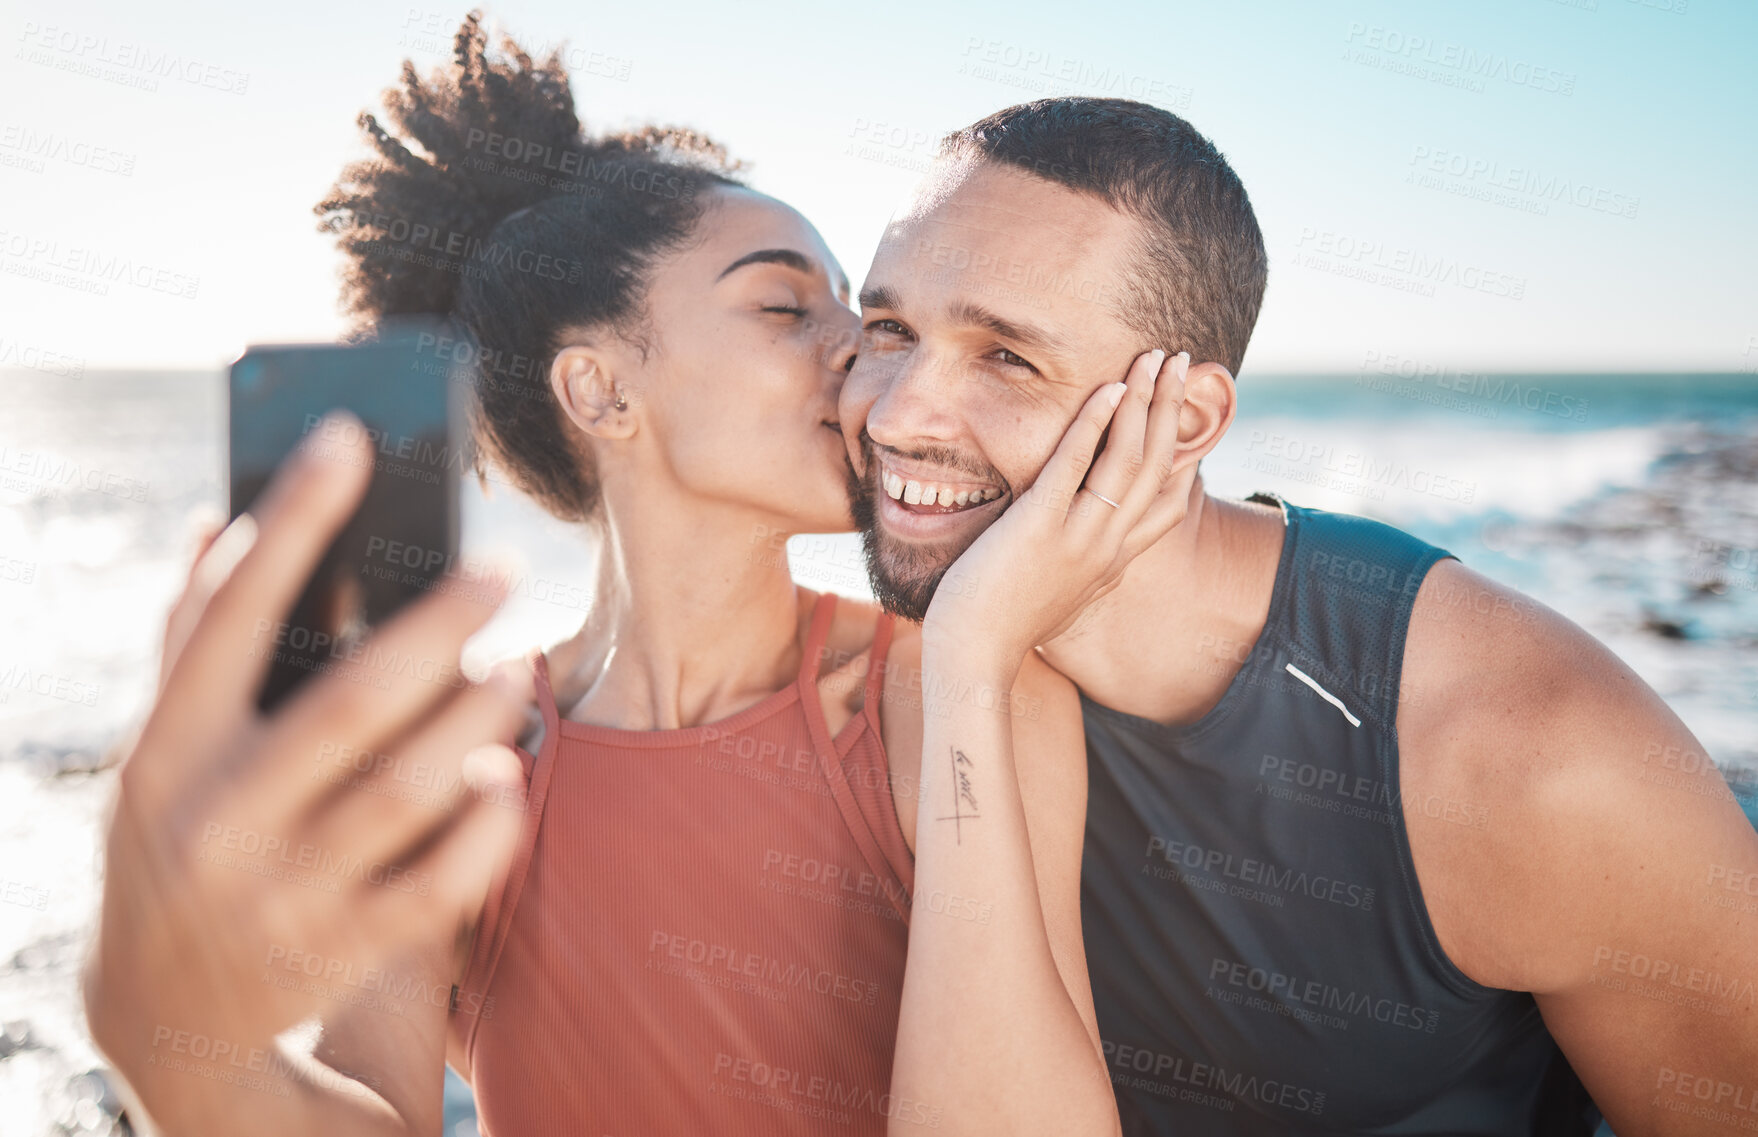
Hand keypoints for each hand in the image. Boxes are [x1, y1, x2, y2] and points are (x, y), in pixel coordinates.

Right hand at [84, 411, 531, 1083]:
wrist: (167, 1008)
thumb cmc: (181, 832)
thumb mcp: (160, 748)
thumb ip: (194, 640)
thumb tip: (229, 513)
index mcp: (165, 749)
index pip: (228, 616)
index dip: (293, 519)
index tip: (351, 436)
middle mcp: (218, 819)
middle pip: (347, 705)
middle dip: (434, 628)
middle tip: (502, 569)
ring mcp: (283, 893)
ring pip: (402, 794)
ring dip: (475, 720)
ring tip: (517, 663)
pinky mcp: (342, 950)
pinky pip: (435, 887)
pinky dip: (482, 828)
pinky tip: (510, 774)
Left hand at [922, 349, 1193, 670]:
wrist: (974, 659)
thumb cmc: (1002, 629)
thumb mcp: (1059, 599)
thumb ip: (1080, 572)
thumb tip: (1092, 564)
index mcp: (1112, 562)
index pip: (1166, 502)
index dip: (1182, 451)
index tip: (1186, 410)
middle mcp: (1107, 547)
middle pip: (1158, 465)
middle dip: (1171, 406)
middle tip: (1180, 361)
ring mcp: (1078, 538)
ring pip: (1129, 458)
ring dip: (1145, 400)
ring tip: (1155, 357)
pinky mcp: (1040, 528)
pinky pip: (1075, 465)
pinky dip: (1094, 423)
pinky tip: (1108, 386)